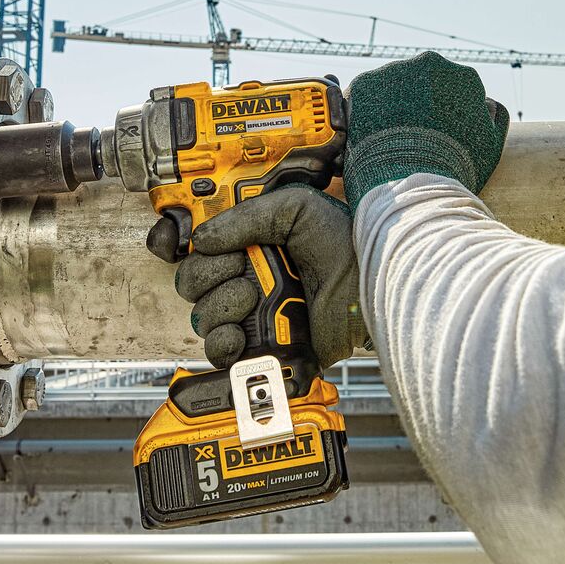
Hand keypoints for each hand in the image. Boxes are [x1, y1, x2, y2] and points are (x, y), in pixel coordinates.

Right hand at [174, 188, 365, 371]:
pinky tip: (238, 335)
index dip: (205, 257)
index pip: (199, 256)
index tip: (230, 255)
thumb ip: (245, 217)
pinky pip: (222, 354)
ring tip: (254, 300)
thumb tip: (202, 239)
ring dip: (221, 309)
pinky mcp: (263, 347)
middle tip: (246, 277)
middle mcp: (246, 281)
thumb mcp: (295, 208)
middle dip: (212, 281)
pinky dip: (222, 346)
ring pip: (204, 320)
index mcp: (250, 249)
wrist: (371, 284)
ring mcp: (253, 315)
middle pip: (193, 288)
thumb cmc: (344, 242)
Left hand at [343, 50, 509, 205]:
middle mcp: (428, 64)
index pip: (452, 87)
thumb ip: (494, 116)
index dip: (442, 111)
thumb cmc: (456, 168)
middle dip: (414, 103)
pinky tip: (368, 137)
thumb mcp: (490, 143)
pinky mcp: (362, 84)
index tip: (434, 132)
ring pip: (390, 85)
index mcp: (462, 76)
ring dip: (387, 105)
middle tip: (408, 137)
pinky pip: (362, 96)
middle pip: (420, 81)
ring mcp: (393, 71)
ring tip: (386, 140)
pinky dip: (363, 113)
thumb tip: (487, 102)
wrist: (412, 182)